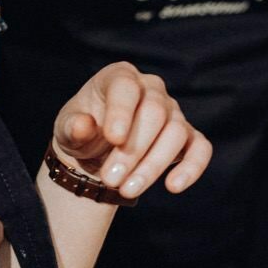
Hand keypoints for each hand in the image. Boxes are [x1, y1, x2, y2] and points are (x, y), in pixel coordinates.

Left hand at [52, 63, 211, 202]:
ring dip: (152, 165)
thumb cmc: (83, 134)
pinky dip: (192, 167)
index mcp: (120, 77)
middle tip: (111, 179)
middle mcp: (151, 89)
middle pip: (154, 113)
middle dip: (133, 150)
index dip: (122, 112)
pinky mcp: (188, 137)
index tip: (113, 139)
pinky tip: (173, 186)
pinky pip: (200, 148)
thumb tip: (83, 125)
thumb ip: (73, 127)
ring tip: (126, 190)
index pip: (126, 87)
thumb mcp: (67, 129)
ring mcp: (172, 112)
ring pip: (176, 133)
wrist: (96, 155)